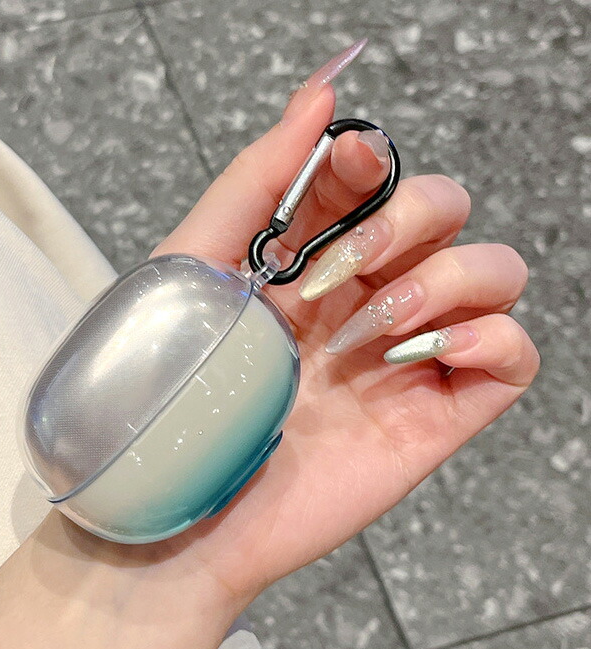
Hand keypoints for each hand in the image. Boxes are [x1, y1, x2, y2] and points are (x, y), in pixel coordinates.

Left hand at [129, 58, 538, 607]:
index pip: (374, 183)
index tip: (347, 169)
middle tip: (339, 275)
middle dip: (408, 218)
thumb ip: (255, 182)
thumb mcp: (197, 269)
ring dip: (447, 276)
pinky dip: (490, 336)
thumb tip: (318, 95)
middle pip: (446, 213)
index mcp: (309, 267)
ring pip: (494, 272)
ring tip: (375, 324)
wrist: (181, 510)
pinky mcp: (432, 416)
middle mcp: (364, 303)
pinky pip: (514, 355)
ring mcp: (403, 358)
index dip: (374, 162)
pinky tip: (418, 352)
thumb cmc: (178, 396)